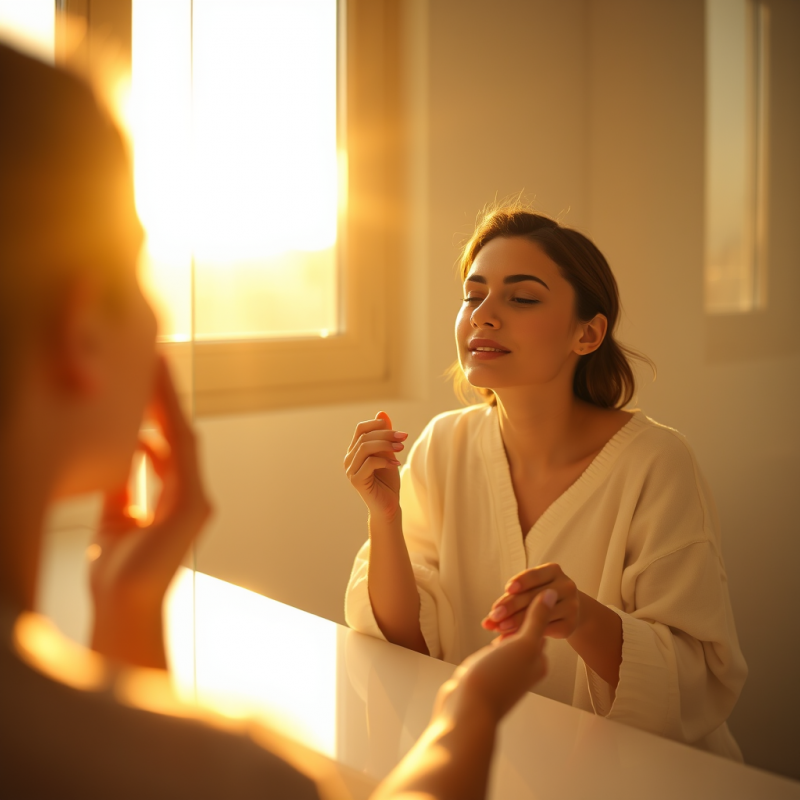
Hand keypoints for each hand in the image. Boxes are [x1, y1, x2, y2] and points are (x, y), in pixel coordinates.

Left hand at [89, 356, 211, 668]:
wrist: (123, 604)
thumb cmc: (116, 570)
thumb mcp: (115, 516)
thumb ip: (123, 484)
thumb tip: (122, 451)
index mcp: (173, 497)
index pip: (167, 443)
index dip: (156, 411)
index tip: (144, 380)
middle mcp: (190, 493)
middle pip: (179, 432)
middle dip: (166, 397)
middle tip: (155, 359)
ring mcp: (196, 499)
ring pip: (183, 437)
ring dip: (169, 402)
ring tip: (156, 368)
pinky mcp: (193, 505)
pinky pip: (181, 455)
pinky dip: (168, 427)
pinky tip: (149, 409)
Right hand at [343, 411, 407, 521]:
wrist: (388, 506)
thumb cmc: (388, 481)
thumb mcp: (389, 454)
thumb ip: (384, 435)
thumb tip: (382, 412)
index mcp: (355, 451)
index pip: (361, 429)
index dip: (378, 424)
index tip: (398, 431)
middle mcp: (349, 459)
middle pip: (364, 436)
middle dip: (386, 434)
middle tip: (404, 437)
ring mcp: (350, 470)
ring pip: (365, 447)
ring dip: (386, 445)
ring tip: (401, 449)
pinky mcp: (356, 480)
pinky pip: (369, 463)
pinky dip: (385, 460)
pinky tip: (396, 464)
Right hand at [440, 589, 554, 723]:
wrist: (467, 708)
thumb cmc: (498, 678)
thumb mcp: (524, 645)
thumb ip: (538, 620)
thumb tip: (551, 595)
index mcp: (538, 662)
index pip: (539, 626)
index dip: (529, 607)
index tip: (518, 594)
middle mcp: (525, 668)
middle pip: (524, 633)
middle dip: (514, 616)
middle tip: (501, 604)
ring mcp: (506, 671)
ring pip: (508, 640)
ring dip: (502, 625)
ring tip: (492, 616)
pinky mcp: (488, 673)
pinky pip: (494, 648)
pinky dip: (492, 636)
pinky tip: (487, 631)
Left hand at [481, 562, 579, 639]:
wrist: (566, 613)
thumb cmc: (539, 598)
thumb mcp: (528, 591)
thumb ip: (510, 600)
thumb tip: (487, 621)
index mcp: (554, 571)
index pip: (535, 575)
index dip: (521, 581)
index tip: (507, 589)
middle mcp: (566, 586)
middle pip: (535, 596)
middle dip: (511, 606)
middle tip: (493, 616)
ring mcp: (571, 606)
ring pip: (541, 614)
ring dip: (518, 622)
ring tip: (499, 628)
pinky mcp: (571, 625)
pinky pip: (547, 630)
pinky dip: (529, 634)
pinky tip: (514, 639)